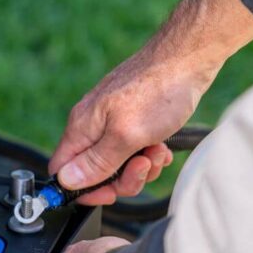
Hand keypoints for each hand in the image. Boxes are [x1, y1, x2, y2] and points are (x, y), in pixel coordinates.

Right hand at [48, 48, 210, 205]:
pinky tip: (161, 145)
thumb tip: (66, 182)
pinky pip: (133, 151)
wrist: (189, 59)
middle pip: (94, 173)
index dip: (83, 190)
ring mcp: (111, 122)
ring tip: (157, 150)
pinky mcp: (130, 120)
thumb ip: (95, 162)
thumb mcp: (126, 136)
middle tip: (143, 166)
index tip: (109, 193)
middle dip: (123, 178)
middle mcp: (91, 125)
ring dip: (141, 166)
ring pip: (118, 164)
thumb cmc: (159, 91)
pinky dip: (148, 154)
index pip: (63, 172)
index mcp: (82, 128)